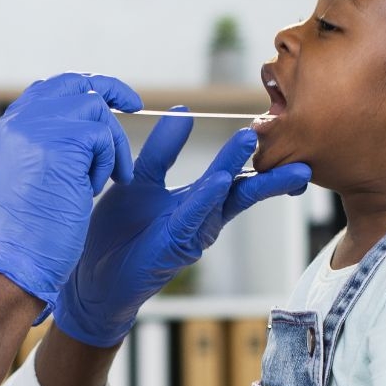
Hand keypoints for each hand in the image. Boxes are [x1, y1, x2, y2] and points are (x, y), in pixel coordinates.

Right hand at [0, 73, 141, 314]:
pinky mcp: (63, 140)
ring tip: (99, 180)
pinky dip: (107, 163)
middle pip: (74, 84)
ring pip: (96, 109)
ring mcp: (38, 126)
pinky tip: (90, 189)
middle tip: (135, 105)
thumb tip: (82, 114)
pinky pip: (103, 136)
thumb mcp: (28, 174)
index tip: (110, 102)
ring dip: (109, 145)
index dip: (83, 89)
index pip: (49, 89)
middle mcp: (18, 120)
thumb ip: (46, 141)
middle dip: (111, 90)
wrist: (23, 260)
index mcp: (6, 128)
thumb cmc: (31, 231)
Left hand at [52, 112, 313, 346]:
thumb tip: (183, 110)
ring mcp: (190, 233)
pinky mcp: (173, 246)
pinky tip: (219, 180)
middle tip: (293, 152)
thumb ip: (163, 149)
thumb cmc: (119, 232)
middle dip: (267, 172)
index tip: (271, 134)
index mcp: (197, 201)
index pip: (232, 174)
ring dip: (236, 170)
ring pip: (220, 198)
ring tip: (248, 142)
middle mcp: (201, 217)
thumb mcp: (141, 178)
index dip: (251, 156)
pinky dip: (207, 199)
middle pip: (241, 190)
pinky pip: (194, 218)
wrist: (93, 275)